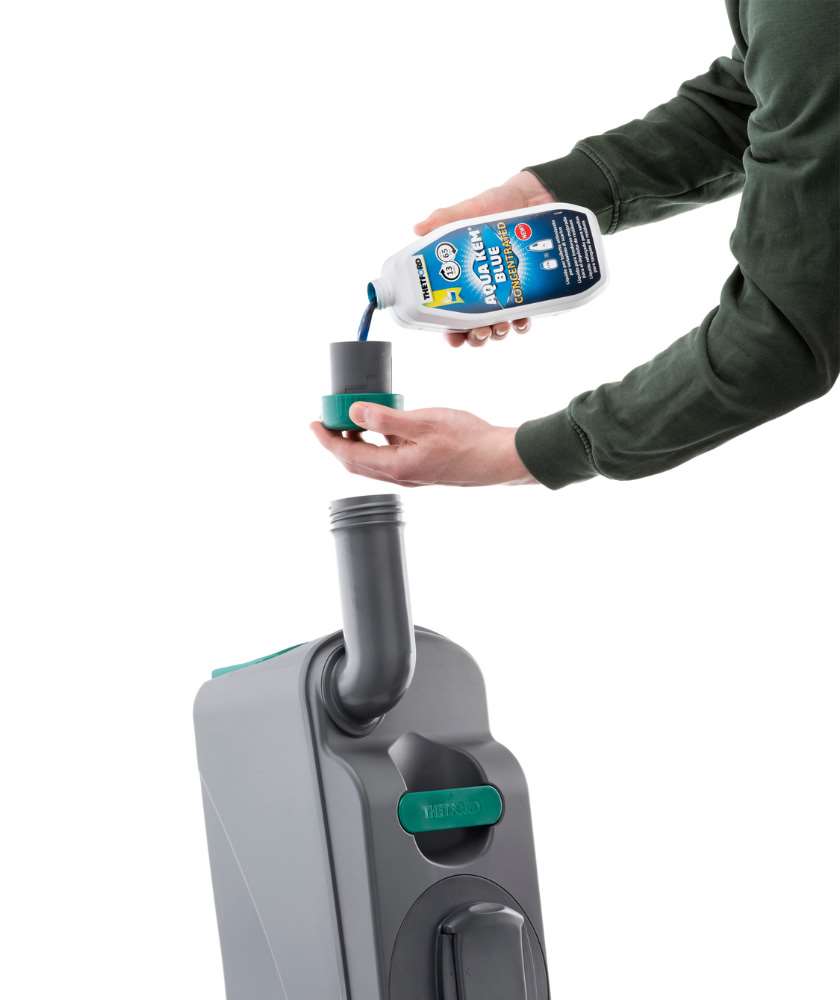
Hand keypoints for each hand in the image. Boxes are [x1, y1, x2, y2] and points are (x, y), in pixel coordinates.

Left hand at [311, 403, 535, 486]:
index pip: (348, 455)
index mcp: (395, 466)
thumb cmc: (467, 440)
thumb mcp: (423, 422)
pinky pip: (390, 457)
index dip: (327, 440)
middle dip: (338, 442)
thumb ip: (386, 419)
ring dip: (357, 442)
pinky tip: (385, 425)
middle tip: (327, 421)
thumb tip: (354, 414)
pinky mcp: (422, 468)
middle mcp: (400, 475)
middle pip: (356, 462)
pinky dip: (378, 442)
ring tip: (351, 420)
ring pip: (372, 461)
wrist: (497, 458)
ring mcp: (411, 474)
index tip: (314, 424)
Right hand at [415, 170, 552, 347]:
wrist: (533, 196)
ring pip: (498, 326)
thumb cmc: (496, 203)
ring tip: (501, 327)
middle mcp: (480, 289)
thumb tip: (418, 229)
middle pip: (474, 326)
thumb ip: (443, 219)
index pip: (449, 312)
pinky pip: (524, 314)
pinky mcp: (528, 289)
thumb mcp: (467, 209)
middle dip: (475, 336)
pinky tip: (521, 320)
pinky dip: (522, 323)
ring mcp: (504, 291)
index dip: (450, 330)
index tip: (453, 337)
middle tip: (480, 332)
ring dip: (497, 333)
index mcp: (459, 277)